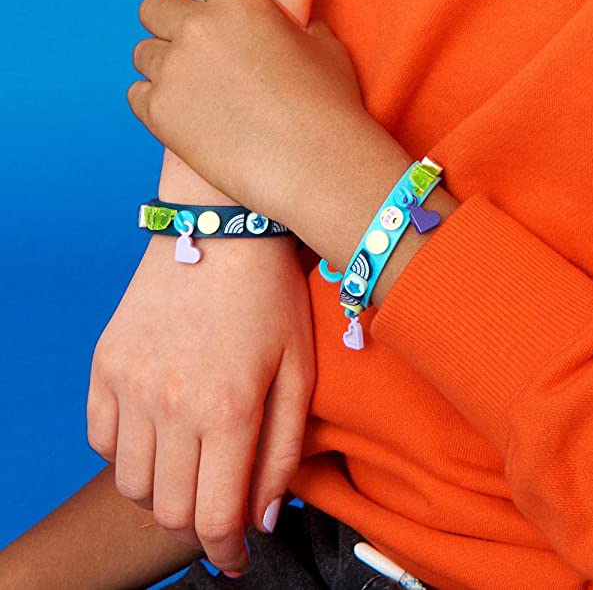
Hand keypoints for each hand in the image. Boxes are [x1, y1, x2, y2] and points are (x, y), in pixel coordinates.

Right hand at [88, 235, 313, 575]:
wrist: (222, 226)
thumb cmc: (273, 296)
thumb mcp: (300, 368)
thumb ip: (283, 450)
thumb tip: (262, 520)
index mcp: (229, 408)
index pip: (214, 517)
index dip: (227, 550)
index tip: (239, 558)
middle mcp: (171, 404)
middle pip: (171, 509)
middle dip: (199, 524)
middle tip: (221, 511)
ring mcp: (130, 386)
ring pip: (133, 484)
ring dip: (164, 491)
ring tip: (195, 467)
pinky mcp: (104, 367)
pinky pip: (103, 442)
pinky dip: (129, 454)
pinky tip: (162, 433)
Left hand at [128, 0, 387, 233]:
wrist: (313, 161)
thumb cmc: (327, 103)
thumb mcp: (323, 46)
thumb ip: (295, 27)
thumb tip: (296, 31)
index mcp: (241, 0)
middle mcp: (199, 27)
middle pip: (151, 7)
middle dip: (167, 22)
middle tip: (193, 47)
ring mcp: (174, 69)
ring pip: (142, 52)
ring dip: (163, 63)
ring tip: (196, 88)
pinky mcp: (158, 112)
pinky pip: (137, 93)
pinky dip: (155, 100)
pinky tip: (187, 113)